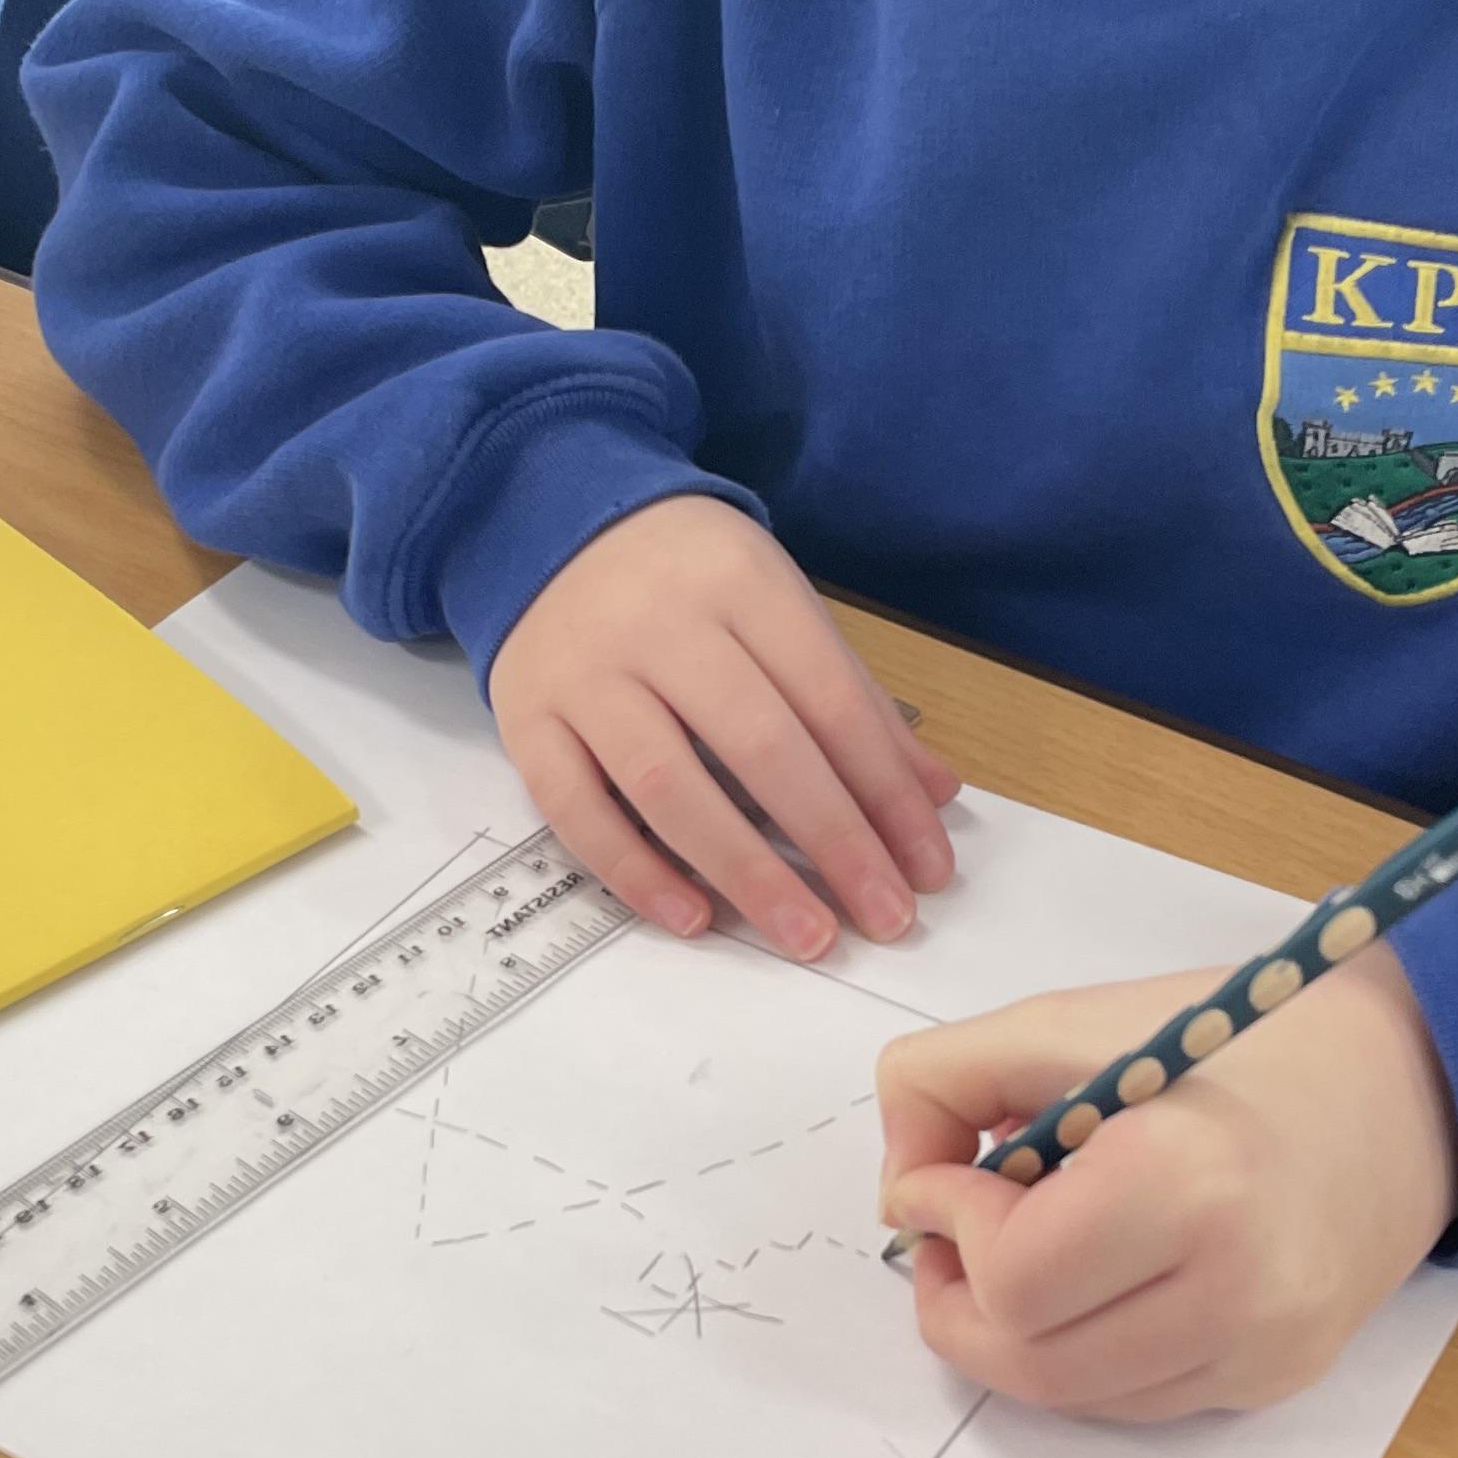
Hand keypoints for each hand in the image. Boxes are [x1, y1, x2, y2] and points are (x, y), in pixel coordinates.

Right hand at [489, 495, 960, 956]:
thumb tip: (932, 793)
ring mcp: (584, 673)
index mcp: (740, 584)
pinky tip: (695, 918)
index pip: (830, 701)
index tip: (928, 868)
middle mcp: (659, 625)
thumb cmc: (686, 578)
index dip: (885, 791)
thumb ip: (851, 697)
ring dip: (746, 872)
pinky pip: (574, 809)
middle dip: (834, 841)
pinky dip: (635, 871)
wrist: (547, 522)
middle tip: (886, 918)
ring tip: (808, 936)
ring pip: (667, 785)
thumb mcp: (776, 603)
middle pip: (759, 746)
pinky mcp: (525, 717)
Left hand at [874, 946, 1457, 1421]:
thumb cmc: (1242, 1038)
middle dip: (961, 1297)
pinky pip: (1135, 1400)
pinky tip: (1099, 1275)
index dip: (949, 1227)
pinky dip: (1084, 1350)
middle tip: (955, 1229)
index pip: (1012, 1280)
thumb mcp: (1076, 1021)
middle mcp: (1236, 1290)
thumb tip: (897, 1192)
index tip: (948, 1171)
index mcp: (1188, 1184)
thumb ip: (947, 1081)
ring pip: (1074, 1397)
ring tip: (1022, 1246)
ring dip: (1014, 1333)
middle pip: (1029, 1361)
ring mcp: (1264, 1351)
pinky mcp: (1277, 1379)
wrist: (1414, 1082)